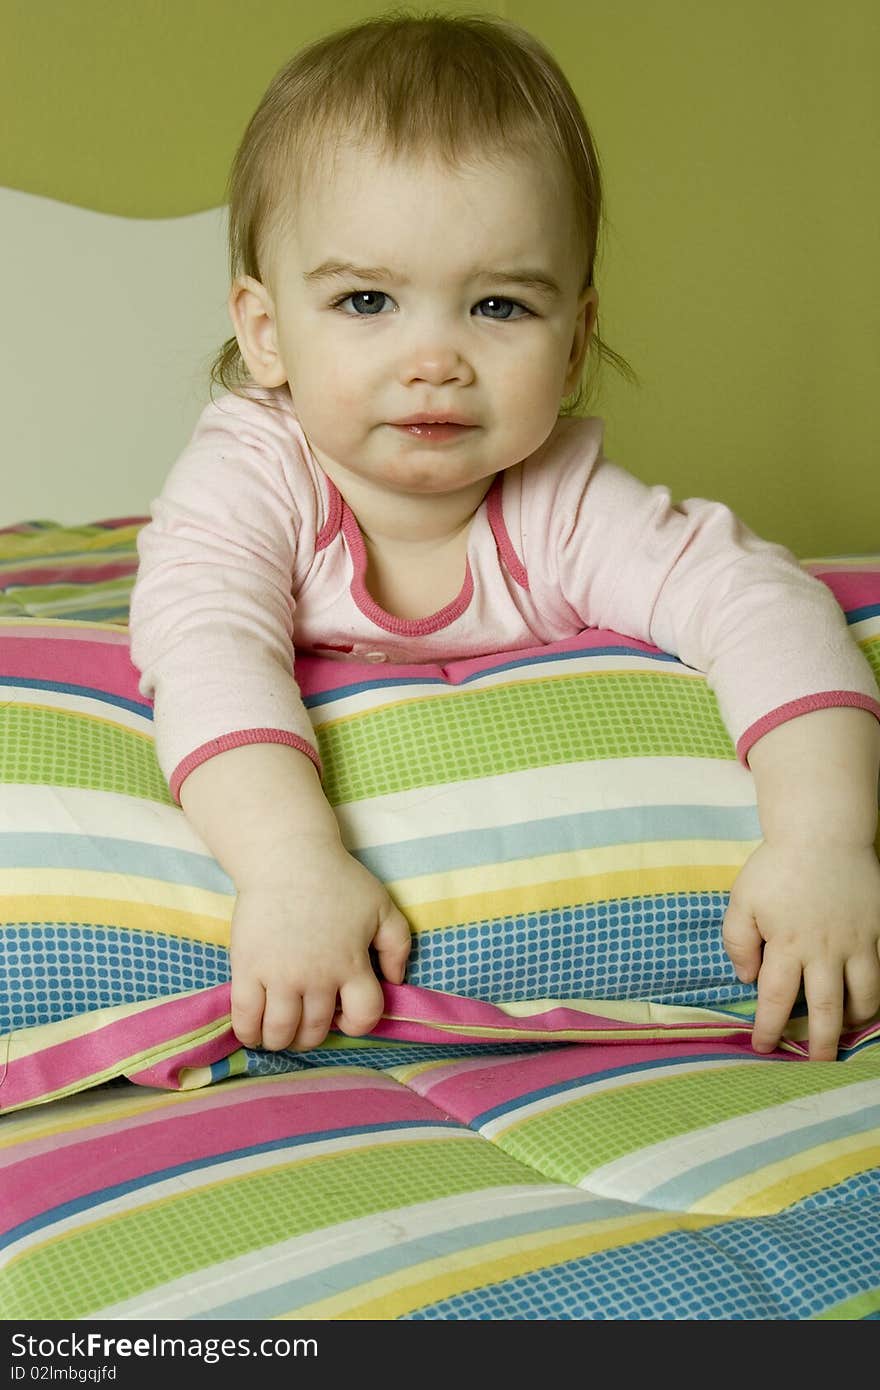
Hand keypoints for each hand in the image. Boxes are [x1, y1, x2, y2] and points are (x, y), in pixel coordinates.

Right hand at [228, 840, 411, 1052]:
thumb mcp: (382, 906)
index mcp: (351, 964)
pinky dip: (249, 1033)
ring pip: (281, 1032)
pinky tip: (253, 1031)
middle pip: (316, 1030)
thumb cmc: (337, 880)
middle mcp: (316, 977)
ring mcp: (279, 975)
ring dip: (282, 1040)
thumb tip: (395, 981)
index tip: (345, 1016)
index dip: (357, 1023)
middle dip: (313, 1036)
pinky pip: (245, 1017)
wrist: (287, 858)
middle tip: (307, 1027)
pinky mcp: (247, 968)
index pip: (364, 1015)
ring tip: (280, 1033)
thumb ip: (397, 945)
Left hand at [722, 841, 879, 1059]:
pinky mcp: (878, 929)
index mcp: (787, 944)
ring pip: (864, 995)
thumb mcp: (742, 899)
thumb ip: (738, 941)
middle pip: (825, 1009)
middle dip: (820, 1042)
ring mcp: (857, 942)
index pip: (776, 998)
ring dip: (854, 1019)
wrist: (824, 833)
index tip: (763, 1047)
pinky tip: (868, 1000)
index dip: (770, 1027)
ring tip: (844, 1030)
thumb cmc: (777, 866)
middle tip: (816, 1064)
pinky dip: (878, 992)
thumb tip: (747, 978)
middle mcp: (825, 950)